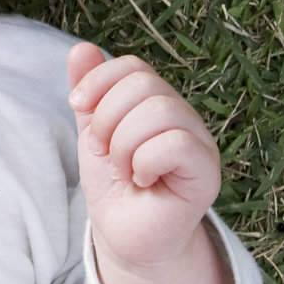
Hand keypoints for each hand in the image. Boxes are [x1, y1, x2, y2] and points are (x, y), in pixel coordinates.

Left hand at [66, 42, 220, 271]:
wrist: (123, 236)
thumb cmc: (114, 185)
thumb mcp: (93, 132)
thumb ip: (90, 93)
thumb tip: (81, 47)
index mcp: (157, 101)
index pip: (132, 66)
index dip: (99, 81)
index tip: (77, 106)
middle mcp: (183, 115)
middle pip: (143, 84)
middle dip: (108, 119)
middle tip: (107, 153)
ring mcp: (199, 142)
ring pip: (160, 110)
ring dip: (124, 144)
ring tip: (125, 169)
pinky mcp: (206, 172)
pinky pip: (177, 143)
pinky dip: (146, 161)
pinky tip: (143, 179)